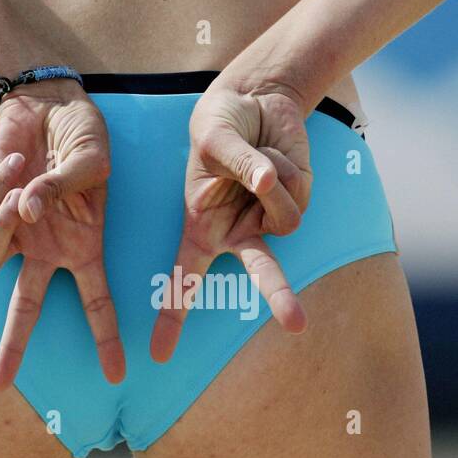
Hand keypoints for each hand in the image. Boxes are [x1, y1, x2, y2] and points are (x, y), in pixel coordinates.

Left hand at [0, 78, 125, 389]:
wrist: (46, 104)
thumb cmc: (82, 138)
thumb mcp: (92, 162)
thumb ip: (63, 189)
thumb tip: (27, 211)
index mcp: (84, 248)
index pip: (97, 304)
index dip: (107, 341)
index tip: (117, 376)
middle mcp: (46, 250)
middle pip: (26, 311)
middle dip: (13, 349)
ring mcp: (14, 232)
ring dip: (5, 228)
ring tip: (27, 187)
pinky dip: (5, 180)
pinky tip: (20, 161)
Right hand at [150, 79, 313, 362]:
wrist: (256, 101)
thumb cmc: (220, 124)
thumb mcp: (214, 137)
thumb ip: (238, 162)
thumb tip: (269, 185)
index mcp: (202, 227)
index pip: (184, 277)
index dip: (172, 316)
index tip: (157, 355)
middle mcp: (238, 232)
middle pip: (260, 272)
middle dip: (279, 296)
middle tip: (297, 326)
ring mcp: (271, 220)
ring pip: (287, 220)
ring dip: (273, 182)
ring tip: (258, 160)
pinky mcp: (299, 202)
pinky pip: (300, 193)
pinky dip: (288, 169)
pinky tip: (275, 156)